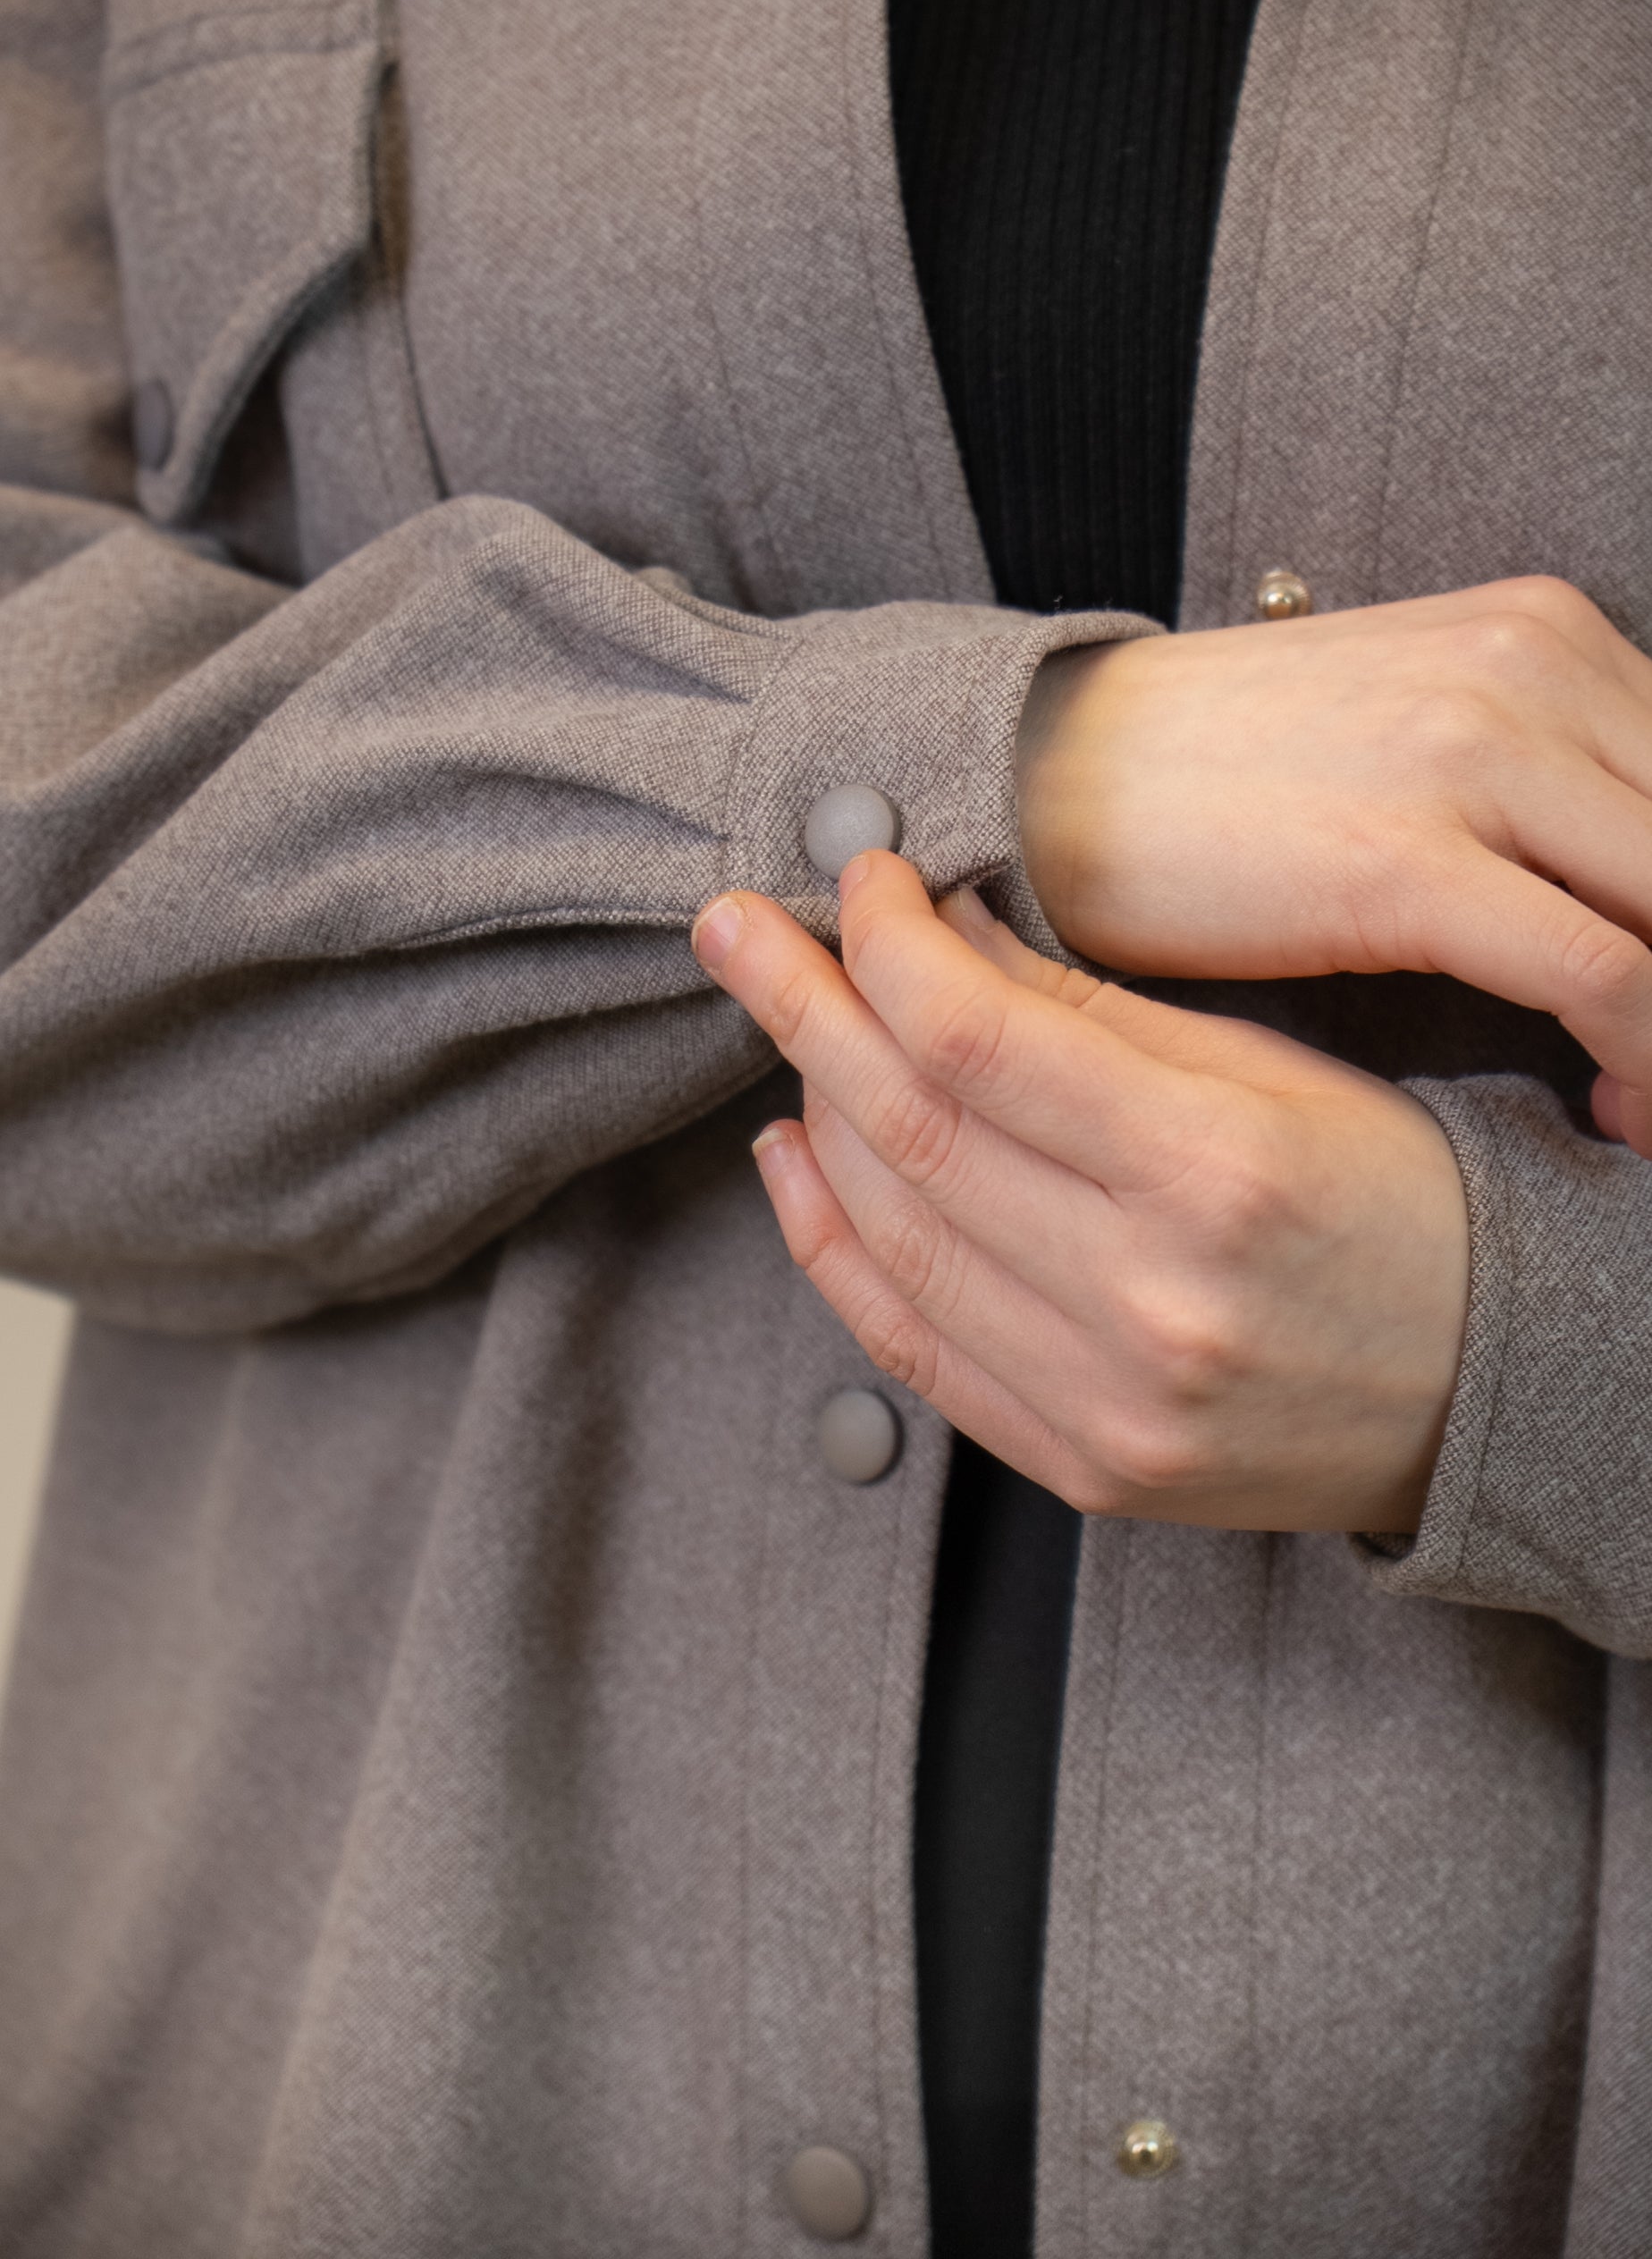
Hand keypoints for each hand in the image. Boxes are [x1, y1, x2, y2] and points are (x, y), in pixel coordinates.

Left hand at [693, 853, 1468, 1533]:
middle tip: (736, 928)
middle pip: (908, 1131)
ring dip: (811, 1114)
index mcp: (1216, 1173)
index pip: (977, 1040)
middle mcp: (1149, 1301)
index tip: (854, 878)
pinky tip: (793, 1157)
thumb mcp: (1270, 1074)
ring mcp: (1107, 1404)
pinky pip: (910, 1351)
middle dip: (803, 1008)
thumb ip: (1090, 1015)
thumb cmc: (1399, 1200)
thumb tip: (936, 937)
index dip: (886, 944)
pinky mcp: (1082, 1468)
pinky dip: (832, 1246)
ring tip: (780, 1028)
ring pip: (889, 1236)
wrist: (1494, 1388)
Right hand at [1016, 575, 1651, 1152]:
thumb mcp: (1411, 739)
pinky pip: (1609, 975)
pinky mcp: (1410, 860)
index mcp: (1547, 632)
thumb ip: (1539, 783)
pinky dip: (1649, 1060)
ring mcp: (1476, 753)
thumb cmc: (1219, 780)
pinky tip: (1612, 1110)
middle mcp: (1536, 667)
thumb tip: (1625, 891)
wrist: (1044, 769)